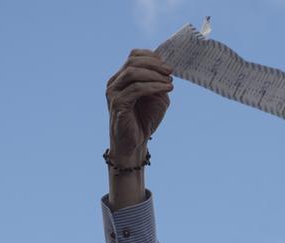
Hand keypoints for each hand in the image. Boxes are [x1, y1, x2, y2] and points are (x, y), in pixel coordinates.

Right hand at [106, 50, 172, 165]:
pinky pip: (136, 89)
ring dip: (154, 74)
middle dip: (154, 64)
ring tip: (169, 81)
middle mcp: (115, 82)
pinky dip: (153, 86)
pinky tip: (166, 89)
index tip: (167, 65)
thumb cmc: (144, 120)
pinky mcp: (118, 103)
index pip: (133, 56)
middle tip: (170, 71)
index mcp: (122, 78)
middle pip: (132, 61)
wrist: (134, 143)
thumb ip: (159, 83)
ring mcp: (114, 92)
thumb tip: (167, 70)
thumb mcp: (156, 97)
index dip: (151, 56)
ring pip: (132, 73)